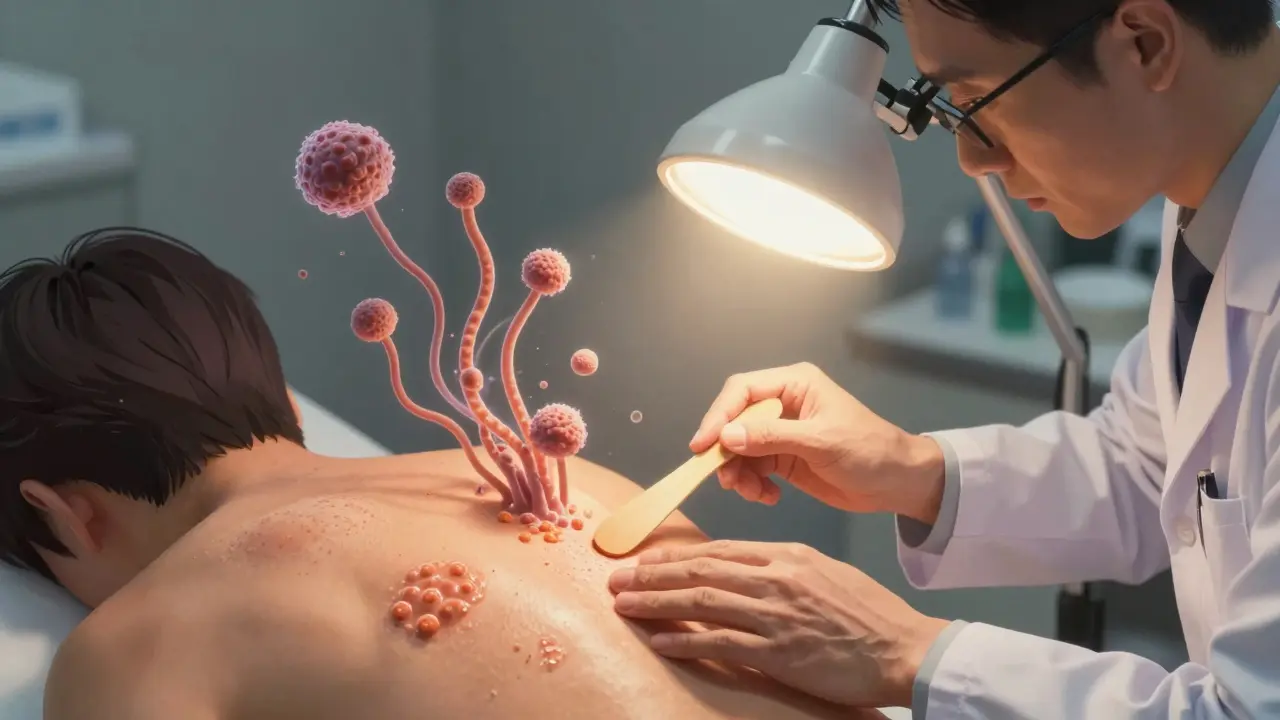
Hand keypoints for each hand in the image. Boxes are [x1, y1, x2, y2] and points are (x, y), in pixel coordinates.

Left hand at [608, 540, 949, 708]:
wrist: (903, 647)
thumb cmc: (868, 613)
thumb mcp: (824, 573)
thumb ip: (783, 569)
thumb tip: (744, 571)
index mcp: (787, 556)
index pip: (719, 550)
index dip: (677, 555)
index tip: (646, 559)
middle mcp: (776, 578)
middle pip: (701, 569)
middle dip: (654, 574)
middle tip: (618, 577)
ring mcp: (775, 614)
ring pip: (702, 600)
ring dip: (656, 602)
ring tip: (624, 604)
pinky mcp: (778, 651)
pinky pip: (721, 641)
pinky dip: (686, 639)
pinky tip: (660, 640)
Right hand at [691, 362, 943, 523]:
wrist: (898, 483)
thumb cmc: (869, 450)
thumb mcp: (821, 442)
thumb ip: (772, 437)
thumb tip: (727, 436)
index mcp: (795, 384)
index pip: (742, 390)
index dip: (719, 415)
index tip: (704, 445)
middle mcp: (783, 404)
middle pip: (735, 420)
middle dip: (726, 450)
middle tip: (725, 478)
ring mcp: (781, 432)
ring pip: (739, 448)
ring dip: (738, 472)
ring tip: (753, 493)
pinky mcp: (783, 458)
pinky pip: (752, 468)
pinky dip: (753, 485)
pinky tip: (769, 496)